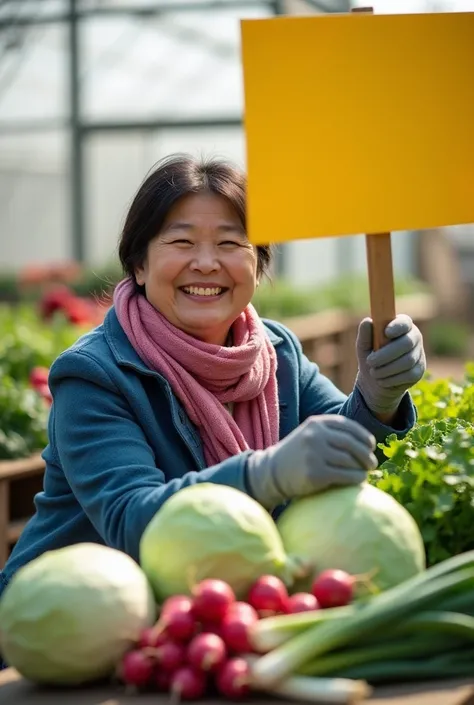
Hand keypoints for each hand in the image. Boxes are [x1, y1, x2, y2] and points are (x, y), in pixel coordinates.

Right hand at [246, 415, 376, 509]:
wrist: (272, 472)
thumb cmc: (298, 454)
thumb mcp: (311, 435)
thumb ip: (333, 434)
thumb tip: (367, 443)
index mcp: (316, 423)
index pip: (347, 426)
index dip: (363, 435)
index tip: (371, 445)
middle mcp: (315, 436)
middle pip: (351, 443)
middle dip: (366, 454)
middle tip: (372, 463)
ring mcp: (314, 454)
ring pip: (349, 460)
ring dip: (362, 468)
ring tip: (366, 473)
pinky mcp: (315, 473)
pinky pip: (344, 475)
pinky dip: (356, 478)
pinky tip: (359, 480)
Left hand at [355, 314, 425, 416]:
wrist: (376, 380)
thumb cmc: (370, 356)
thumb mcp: (363, 346)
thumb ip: (365, 334)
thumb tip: (368, 322)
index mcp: (400, 326)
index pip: (404, 322)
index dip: (397, 326)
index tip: (386, 333)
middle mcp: (414, 337)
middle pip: (407, 343)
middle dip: (386, 354)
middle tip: (370, 361)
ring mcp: (419, 354)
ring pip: (408, 361)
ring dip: (387, 369)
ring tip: (373, 372)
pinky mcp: (419, 370)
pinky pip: (409, 375)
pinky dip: (392, 379)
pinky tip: (382, 380)